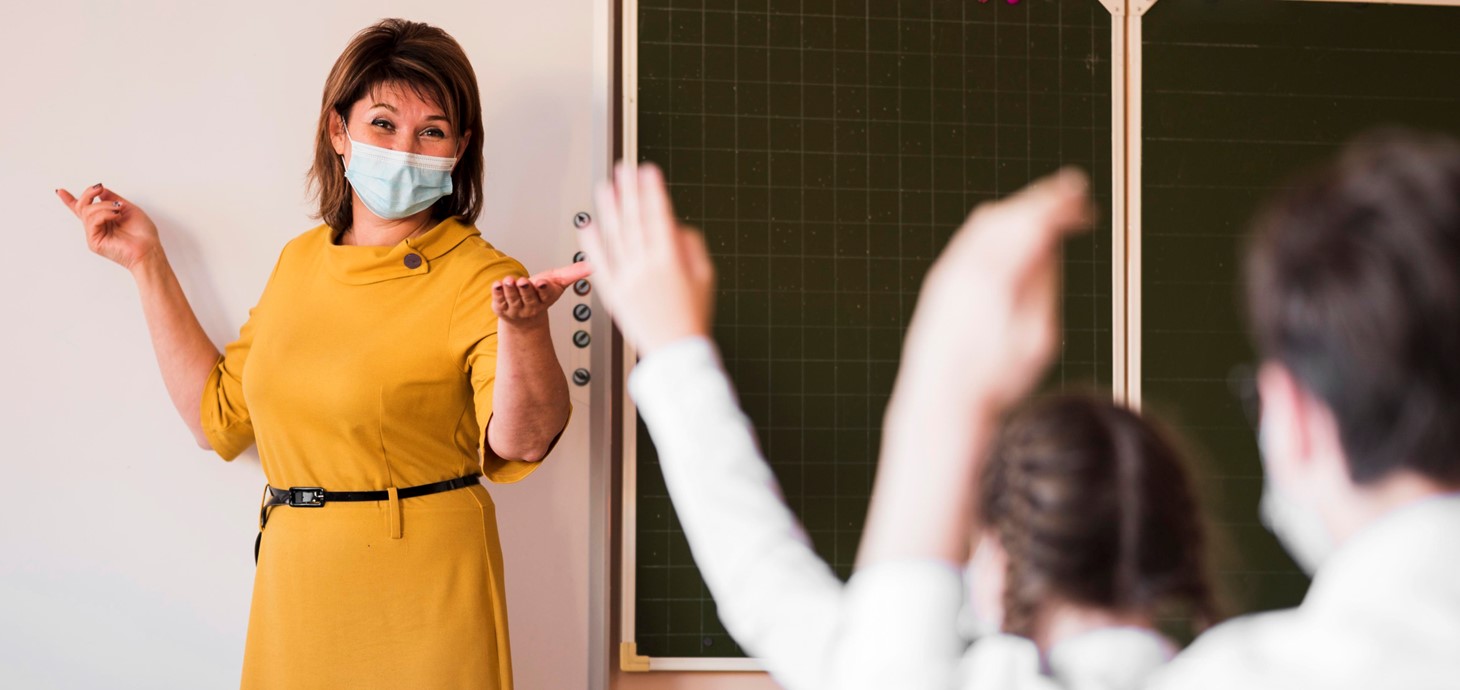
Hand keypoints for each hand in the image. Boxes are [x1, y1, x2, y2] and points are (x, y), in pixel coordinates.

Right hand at [56, 184, 162, 271]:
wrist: (149, 250)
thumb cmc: (143, 233)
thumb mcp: (128, 209)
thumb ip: (112, 199)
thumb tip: (101, 190)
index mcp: (104, 220)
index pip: (84, 209)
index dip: (70, 200)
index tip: (60, 191)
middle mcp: (97, 227)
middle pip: (82, 207)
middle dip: (88, 193)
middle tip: (99, 188)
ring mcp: (94, 234)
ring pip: (87, 211)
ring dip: (104, 205)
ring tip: (118, 209)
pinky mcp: (94, 242)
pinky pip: (92, 221)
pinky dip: (105, 214)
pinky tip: (116, 216)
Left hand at [491, 262, 593, 325]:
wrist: (524, 317)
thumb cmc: (541, 294)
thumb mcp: (558, 281)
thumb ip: (573, 273)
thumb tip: (592, 266)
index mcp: (545, 298)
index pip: (546, 295)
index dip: (544, 289)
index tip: (543, 282)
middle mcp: (531, 306)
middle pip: (528, 297)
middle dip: (525, 289)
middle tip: (522, 281)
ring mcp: (516, 308)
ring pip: (513, 299)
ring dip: (510, 290)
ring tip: (509, 280)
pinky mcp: (502, 307)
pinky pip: (499, 300)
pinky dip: (497, 293)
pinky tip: (496, 285)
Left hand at [580, 162, 715, 356]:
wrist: (676, 352)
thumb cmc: (694, 316)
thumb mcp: (706, 277)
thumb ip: (692, 246)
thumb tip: (675, 226)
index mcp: (671, 261)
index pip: (659, 217)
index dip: (652, 192)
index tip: (648, 170)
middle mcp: (646, 267)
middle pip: (635, 221)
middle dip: (630, 191)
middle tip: (623, 169)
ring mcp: (627, 280)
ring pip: (615, 237)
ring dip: (610, 210)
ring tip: (605, 187)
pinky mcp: (614, 293)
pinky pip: (600, 264)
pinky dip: (592, 244)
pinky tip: (587, 225)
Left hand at [898, 168, 1092, 410]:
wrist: (940, 397)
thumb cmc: (997, 378)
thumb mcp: (1039, 339)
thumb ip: (1045, 287)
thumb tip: (1048, 245)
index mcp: (998, 280)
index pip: (1033, 223)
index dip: (1061, 205)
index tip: (1082, 200)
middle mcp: (968, 267)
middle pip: (1011, 213)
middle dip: (1045, 199)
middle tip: (1075, 195)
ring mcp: (950, 271)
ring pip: (989, 220)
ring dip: (1023, 208)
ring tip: (1052, 209)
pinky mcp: (940, 279)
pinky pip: (973, 235)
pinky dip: (1001, 222)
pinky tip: (1018, 229)